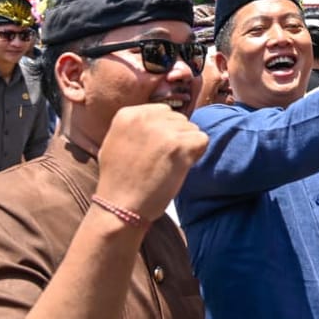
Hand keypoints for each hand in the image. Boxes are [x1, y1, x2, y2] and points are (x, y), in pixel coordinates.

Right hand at [95, 104, 208, 223]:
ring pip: (191, 130)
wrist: (120, 207)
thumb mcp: (115, 142)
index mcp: (128, 115)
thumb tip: (163, 116)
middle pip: (179, 119)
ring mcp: (163, 131)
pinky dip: (197, 154)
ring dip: (186, 147)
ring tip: (168, 166)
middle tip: (163, 161)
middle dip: (176, 138)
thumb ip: (137, 126)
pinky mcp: (179, 146)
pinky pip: (202, 140)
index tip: (157, 150)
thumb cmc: (119, 180)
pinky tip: (181, 167)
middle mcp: (145, 118)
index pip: (163, 112)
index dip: (165, 131)